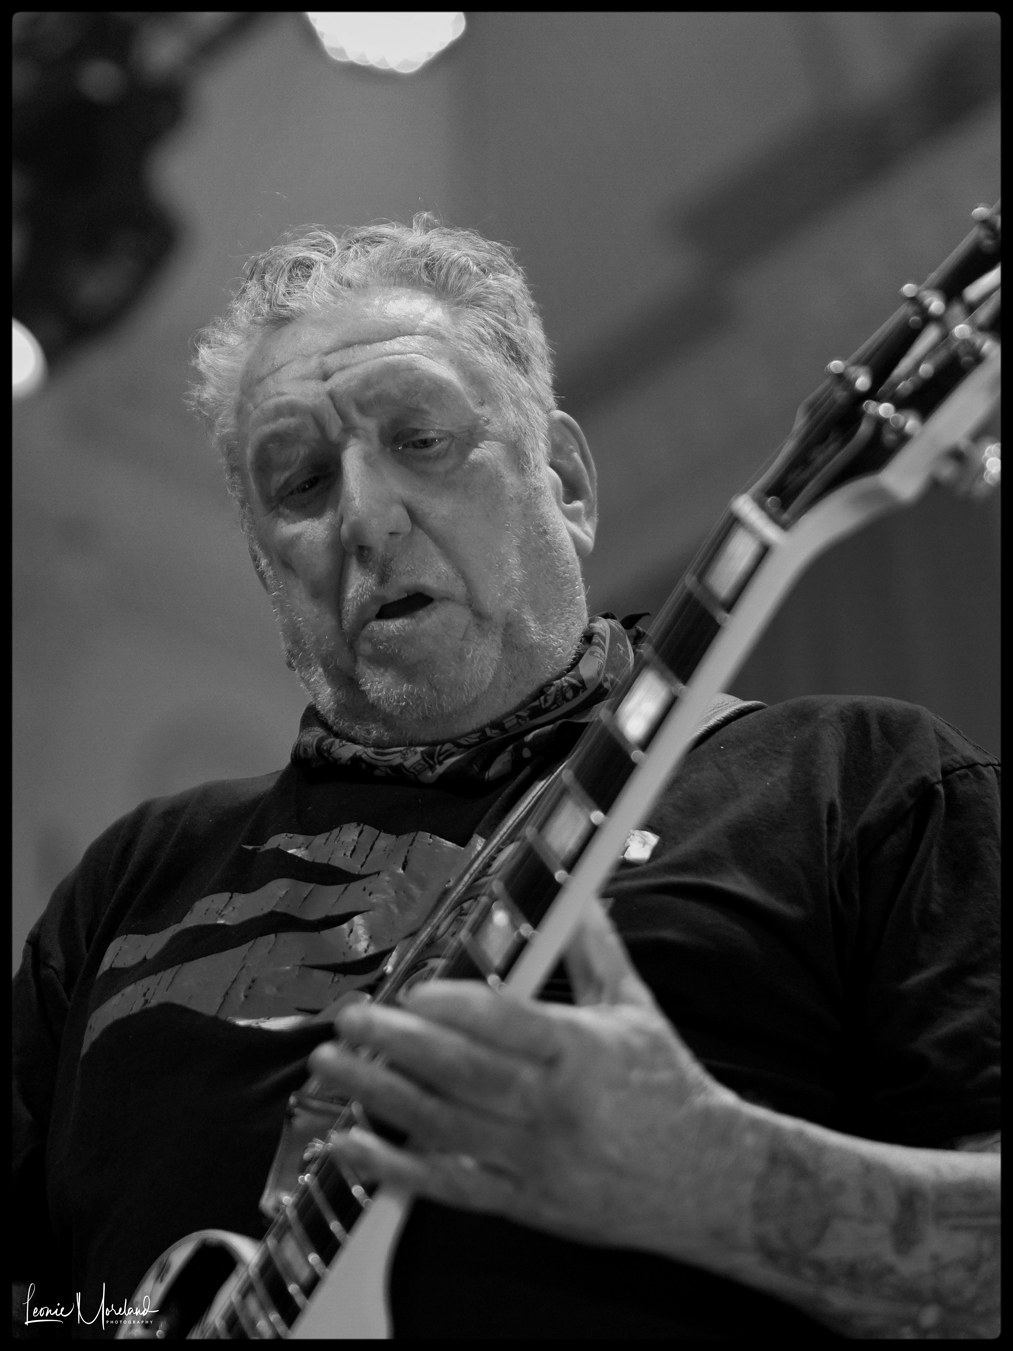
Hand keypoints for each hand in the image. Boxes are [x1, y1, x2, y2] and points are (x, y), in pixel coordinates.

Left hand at [309, 902, 745, 1260]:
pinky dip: (393, 1170)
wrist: (712, 1183)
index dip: (455, 1007)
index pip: (508, 1024)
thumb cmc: (669, 1087)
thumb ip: (596, 949)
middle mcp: (552, 1106)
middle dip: (396, 1044)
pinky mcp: (521, 1201)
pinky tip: (349, 1147)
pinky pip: (448, 1185)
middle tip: (349, 1019)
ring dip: (378, 1097)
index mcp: (581, 1051)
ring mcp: (533, 1159)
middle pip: (461, 1074)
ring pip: (442, 1126)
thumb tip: (579, 892)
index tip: (413, 989)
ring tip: (330, 1069)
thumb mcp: (636, 1008)